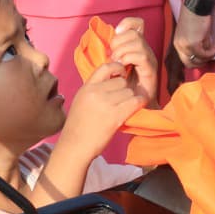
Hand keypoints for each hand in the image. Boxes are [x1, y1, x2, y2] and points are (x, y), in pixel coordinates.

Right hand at [59, 21, 158, 157]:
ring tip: (126, 108)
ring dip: (131, 99)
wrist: (75, 146)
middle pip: (121, 81)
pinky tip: (139, 106)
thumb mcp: (81, 101)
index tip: (121, 74)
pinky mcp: (115, 115)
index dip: (117, 68)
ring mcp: (105, 103)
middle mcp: (95, 92)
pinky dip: (140, 103)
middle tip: (123, 99)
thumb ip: (93, 90)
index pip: (105, 67)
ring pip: (129, 92)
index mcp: (86, 88)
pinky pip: (135, 102)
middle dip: (125, 89)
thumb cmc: (78, 127)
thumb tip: (110, 82)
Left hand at [172, 2, 214, 68]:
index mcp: (177, 43)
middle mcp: (179, 46)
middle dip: (201, 62)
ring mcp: (185, 46)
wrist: (196, 6)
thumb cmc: (195, 16)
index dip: (196, 61)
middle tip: (210, 56)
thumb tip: (205, 53)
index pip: (185, 60)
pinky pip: (204, 54)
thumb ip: (196, 43)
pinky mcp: (193, 44)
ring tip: (214, 48)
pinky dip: (211, 52)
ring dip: (208, 56)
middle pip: (189, 63)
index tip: (204, 57)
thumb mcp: (193, 33)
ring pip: (198, 60)